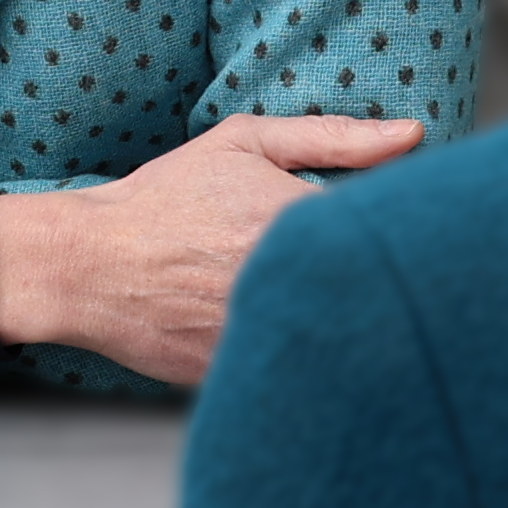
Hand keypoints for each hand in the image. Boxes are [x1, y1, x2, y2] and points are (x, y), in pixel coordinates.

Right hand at [0, 114, 426, 386]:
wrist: (92, 264)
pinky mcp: (247, 372)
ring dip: (342, 316)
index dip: (398, 230)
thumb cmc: (169, 197)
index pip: (395, 228)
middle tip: (348, 265)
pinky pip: (304, 365)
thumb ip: (334, 137)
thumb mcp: (244, 144)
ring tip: (300, 294)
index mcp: (299, 217)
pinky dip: (306, 350)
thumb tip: (415, 134)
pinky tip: (282, 328)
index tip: (388, 228)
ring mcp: (265, 329)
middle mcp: (286, 277)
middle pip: (376, 284)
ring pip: (345, 330)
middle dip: (376, 275)